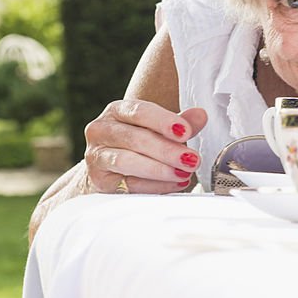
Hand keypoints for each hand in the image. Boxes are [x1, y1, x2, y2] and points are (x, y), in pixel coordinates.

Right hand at [83, 101, 207, 193]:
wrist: (112, 167)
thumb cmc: (140, 142)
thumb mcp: (160, 129)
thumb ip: (181, 122)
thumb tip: (200, 115)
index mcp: (117, 110)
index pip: (139, 111)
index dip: (163, 121)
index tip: (186, 131)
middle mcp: (101, 130)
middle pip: (134, 138)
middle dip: (167, 150)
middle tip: (192, 159)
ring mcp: (96, 156)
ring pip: (126, 161)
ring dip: (159, 169)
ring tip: (184, 174)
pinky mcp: (99, 180)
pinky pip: (127, 184)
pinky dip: (154, 186)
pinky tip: (175, 184)